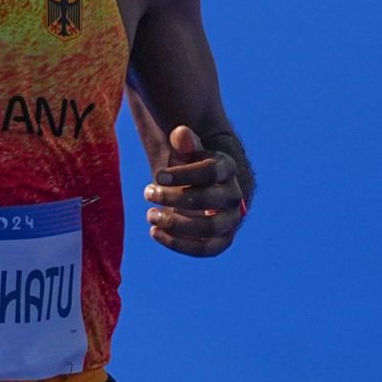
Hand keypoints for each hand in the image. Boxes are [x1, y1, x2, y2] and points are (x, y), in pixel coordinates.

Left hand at [143, 126, 243, 256]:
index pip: (211, 172)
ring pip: (208, 228)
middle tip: (147, 192)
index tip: (157, 174)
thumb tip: (181, 132)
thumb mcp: (187, 152)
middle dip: (173, 198)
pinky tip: (154, 232)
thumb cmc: (191, 166)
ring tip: (150, 214)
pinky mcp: (222, 241)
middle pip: (208, 200)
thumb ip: (184, 143)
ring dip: (175, 224)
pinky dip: (178, 244)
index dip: (183, 174)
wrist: (202, 188)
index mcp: (227, 169)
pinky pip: (205, 249)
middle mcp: (234, 196)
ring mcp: (231, 220)